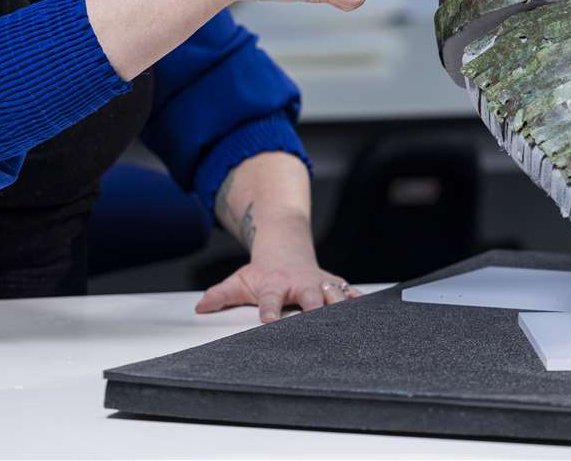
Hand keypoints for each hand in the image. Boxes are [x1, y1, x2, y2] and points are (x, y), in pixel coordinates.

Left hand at [194, 251, 358, 322]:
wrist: (286, 247)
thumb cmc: (264, 271)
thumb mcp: (240, 280)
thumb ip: (221, 295)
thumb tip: (200, 307)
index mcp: (275, 284)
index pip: (270, 299)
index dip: (270, 310)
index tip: (269, 322)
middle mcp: (300, 283)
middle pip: (310, 297)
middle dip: (316, 309)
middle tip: (320, 324)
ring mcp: (320, 283)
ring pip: (335, 294)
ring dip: (342, 306)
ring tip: (350, 323)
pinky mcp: (335, 284)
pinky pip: (350, 292)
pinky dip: (360, 302)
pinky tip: (370, 315)